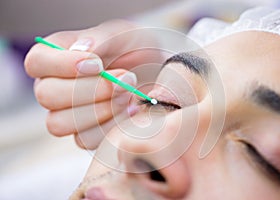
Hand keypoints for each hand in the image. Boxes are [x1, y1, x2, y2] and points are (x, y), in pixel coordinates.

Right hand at [24, 19, 162, 148]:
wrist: (155, 76)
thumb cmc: (135, 52)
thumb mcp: (123, 35)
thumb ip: (101, 38)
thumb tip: (80, 50)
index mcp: (56, 57)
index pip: (37, 62)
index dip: (63, 65)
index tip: (97, 64)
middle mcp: (54, 87)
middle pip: (47, 95)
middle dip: (90, 89)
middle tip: (123, 79)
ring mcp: (67, 114)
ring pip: (59, 123)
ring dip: (99, 110)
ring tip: (128, 95)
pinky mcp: (84, 134)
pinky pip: (85, 140)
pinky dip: (110, 126)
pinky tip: (131, 110)